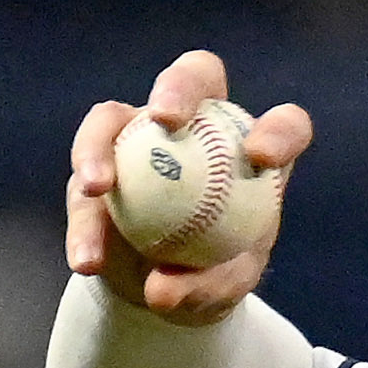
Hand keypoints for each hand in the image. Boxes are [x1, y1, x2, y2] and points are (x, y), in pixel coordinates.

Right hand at [65, 49, 311, 324]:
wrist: (166, 283)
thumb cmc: (214, 273)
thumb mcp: (224, 286)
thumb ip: (206, 287)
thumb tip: (161, 290)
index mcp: (253, 151)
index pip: (284, 126)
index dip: (279, 131)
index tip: (260, 159)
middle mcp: (199, 126)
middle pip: (194, 78)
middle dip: (179, 86)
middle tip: (166, 118)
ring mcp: (142, 135)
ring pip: (112, 117)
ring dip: (98, 145)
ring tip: (96, 188)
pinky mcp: (99, 161)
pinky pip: (83, 177)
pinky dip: (83, 219)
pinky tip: (86, 257)